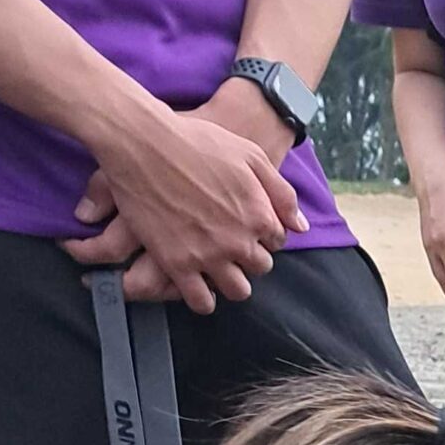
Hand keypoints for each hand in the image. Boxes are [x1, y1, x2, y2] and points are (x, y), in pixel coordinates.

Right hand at [62, 99, 304, 312]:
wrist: (143, 143)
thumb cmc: (197, 142)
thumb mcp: (252, 156)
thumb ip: (281, 194)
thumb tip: (300, 227)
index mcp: (260, 216)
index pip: (277, 242)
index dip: (264, 235)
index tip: (247, 227)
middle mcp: (239, 241)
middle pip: (260, 267)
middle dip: (250, 258)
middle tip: (232, 246)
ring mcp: (207, 255)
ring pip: (236, 290)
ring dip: (231, 282)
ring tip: (218, 268)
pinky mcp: (175, 264)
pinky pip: (200, 301)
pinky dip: (203, 300)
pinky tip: (198, 285)